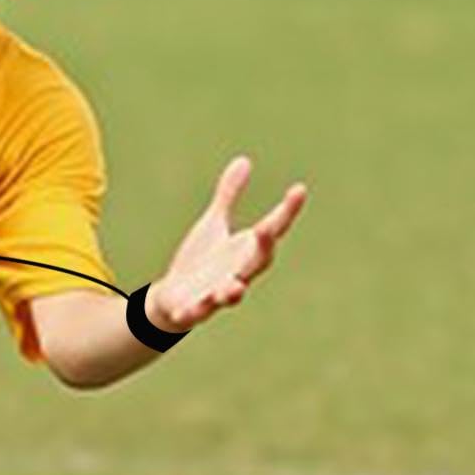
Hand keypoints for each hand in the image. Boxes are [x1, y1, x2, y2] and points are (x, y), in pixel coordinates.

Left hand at [149, 156, 306, 331]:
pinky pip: (195, 313)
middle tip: (267, 230)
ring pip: (230, 294)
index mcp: (245, 251)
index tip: (300, 188)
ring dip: (232, 291)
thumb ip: (229, 196)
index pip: (272, 229)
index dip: (287, 211)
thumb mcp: (214, 224)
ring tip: (234, 287)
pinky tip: (181, 314)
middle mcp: (238, 273)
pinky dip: (191, 313)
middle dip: (263, 247)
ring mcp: (217, 293)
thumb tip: (244, 160)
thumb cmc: (202, 260)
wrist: (175, 298)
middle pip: (257, 261)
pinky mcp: (193, 308)